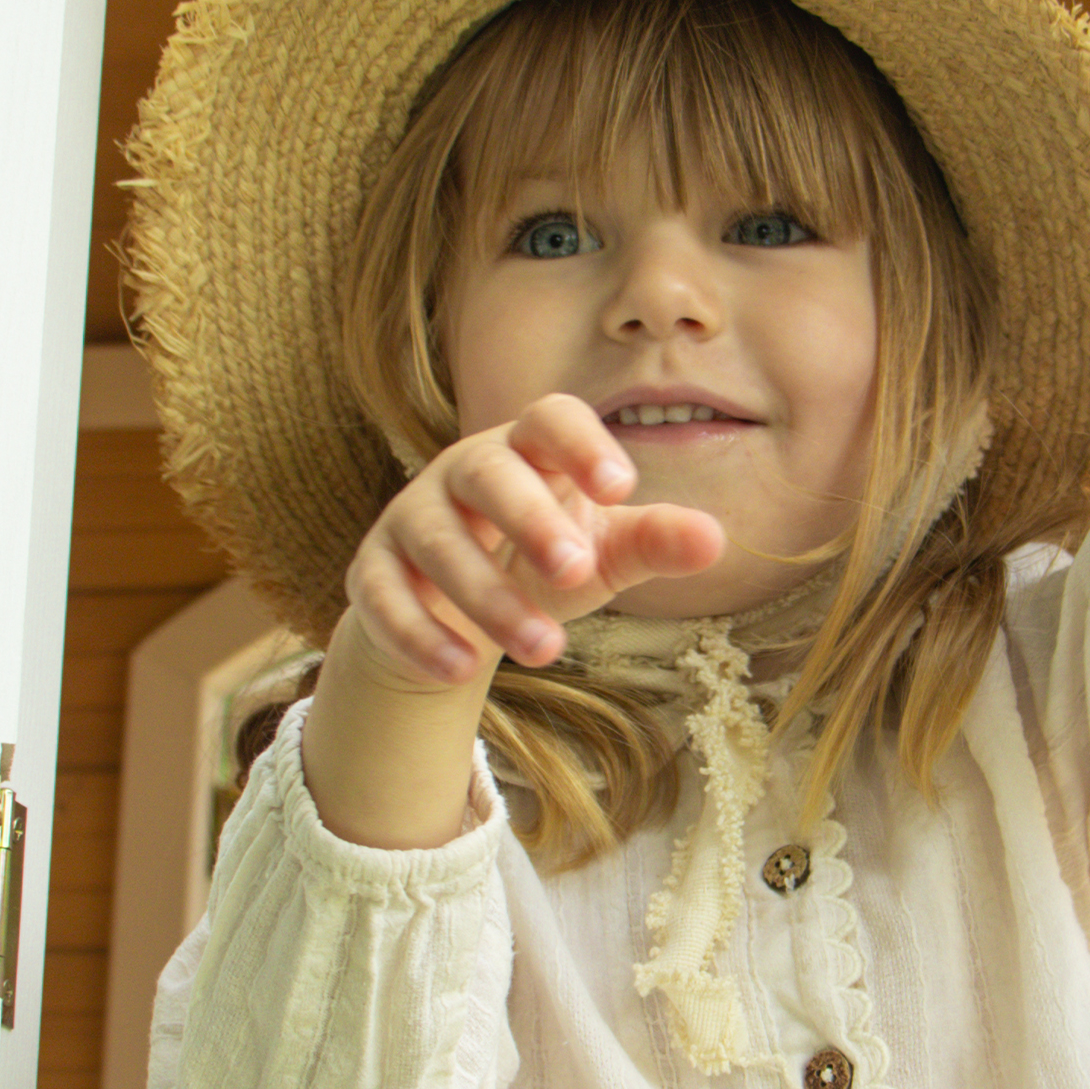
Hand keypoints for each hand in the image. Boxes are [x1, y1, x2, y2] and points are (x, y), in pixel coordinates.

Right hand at [343, 394, 727, 691]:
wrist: (454, 612)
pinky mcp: (372, 572)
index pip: (549, 418)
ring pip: (439, 544)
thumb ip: (654, 541)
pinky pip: (385, 597)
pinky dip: (420, 634)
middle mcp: (462, 471)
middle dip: (530, 518)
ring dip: (489, 596)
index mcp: (528, 449)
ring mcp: (411, 518)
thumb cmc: (543, 561)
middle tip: (577, 570)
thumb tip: (717, 540)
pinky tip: (461, 671)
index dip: (581, 443)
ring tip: (546, 649)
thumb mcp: (604, 552)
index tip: (621, 486)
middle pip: (487, 474)